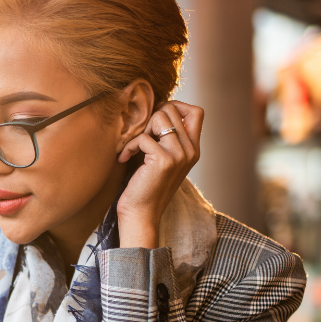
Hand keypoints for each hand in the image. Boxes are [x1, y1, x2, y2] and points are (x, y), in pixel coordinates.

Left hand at [115, 101, 203, 248]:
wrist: (141, 215)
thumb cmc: (146, 187)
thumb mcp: (162, 160)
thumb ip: (167, 139)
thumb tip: (158, 110)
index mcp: (193, 149)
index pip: (196, 112)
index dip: (175, 107)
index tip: (155, 121)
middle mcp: (190, 151)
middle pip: (173, 110)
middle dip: (150, 118)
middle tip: (139, 137)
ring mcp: (179, 155)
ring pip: (159, 118)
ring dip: (140, 129)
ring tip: (133, 147)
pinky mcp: (163, 161)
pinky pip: (143, 137)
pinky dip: (129, 145)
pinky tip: (124, 158)